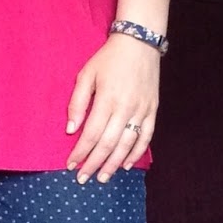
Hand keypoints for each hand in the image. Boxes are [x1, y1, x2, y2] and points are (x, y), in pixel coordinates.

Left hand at [65, 35, 158, 182]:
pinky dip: (136, 153)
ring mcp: (142, 111)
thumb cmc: (109, 58)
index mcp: (107, 99)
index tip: (70, 165)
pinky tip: (126, 164)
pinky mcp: (152, 110)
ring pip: (127, 145)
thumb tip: (71, 129)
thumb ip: (77, 102)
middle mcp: (126, 108)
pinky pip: (146, 137)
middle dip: (94, 164)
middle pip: (108, 144)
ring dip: (113, 164)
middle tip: (82, 178)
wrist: (139, 43)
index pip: (91, 134)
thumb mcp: (86, 74)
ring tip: (102, 177)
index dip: (80, 152)